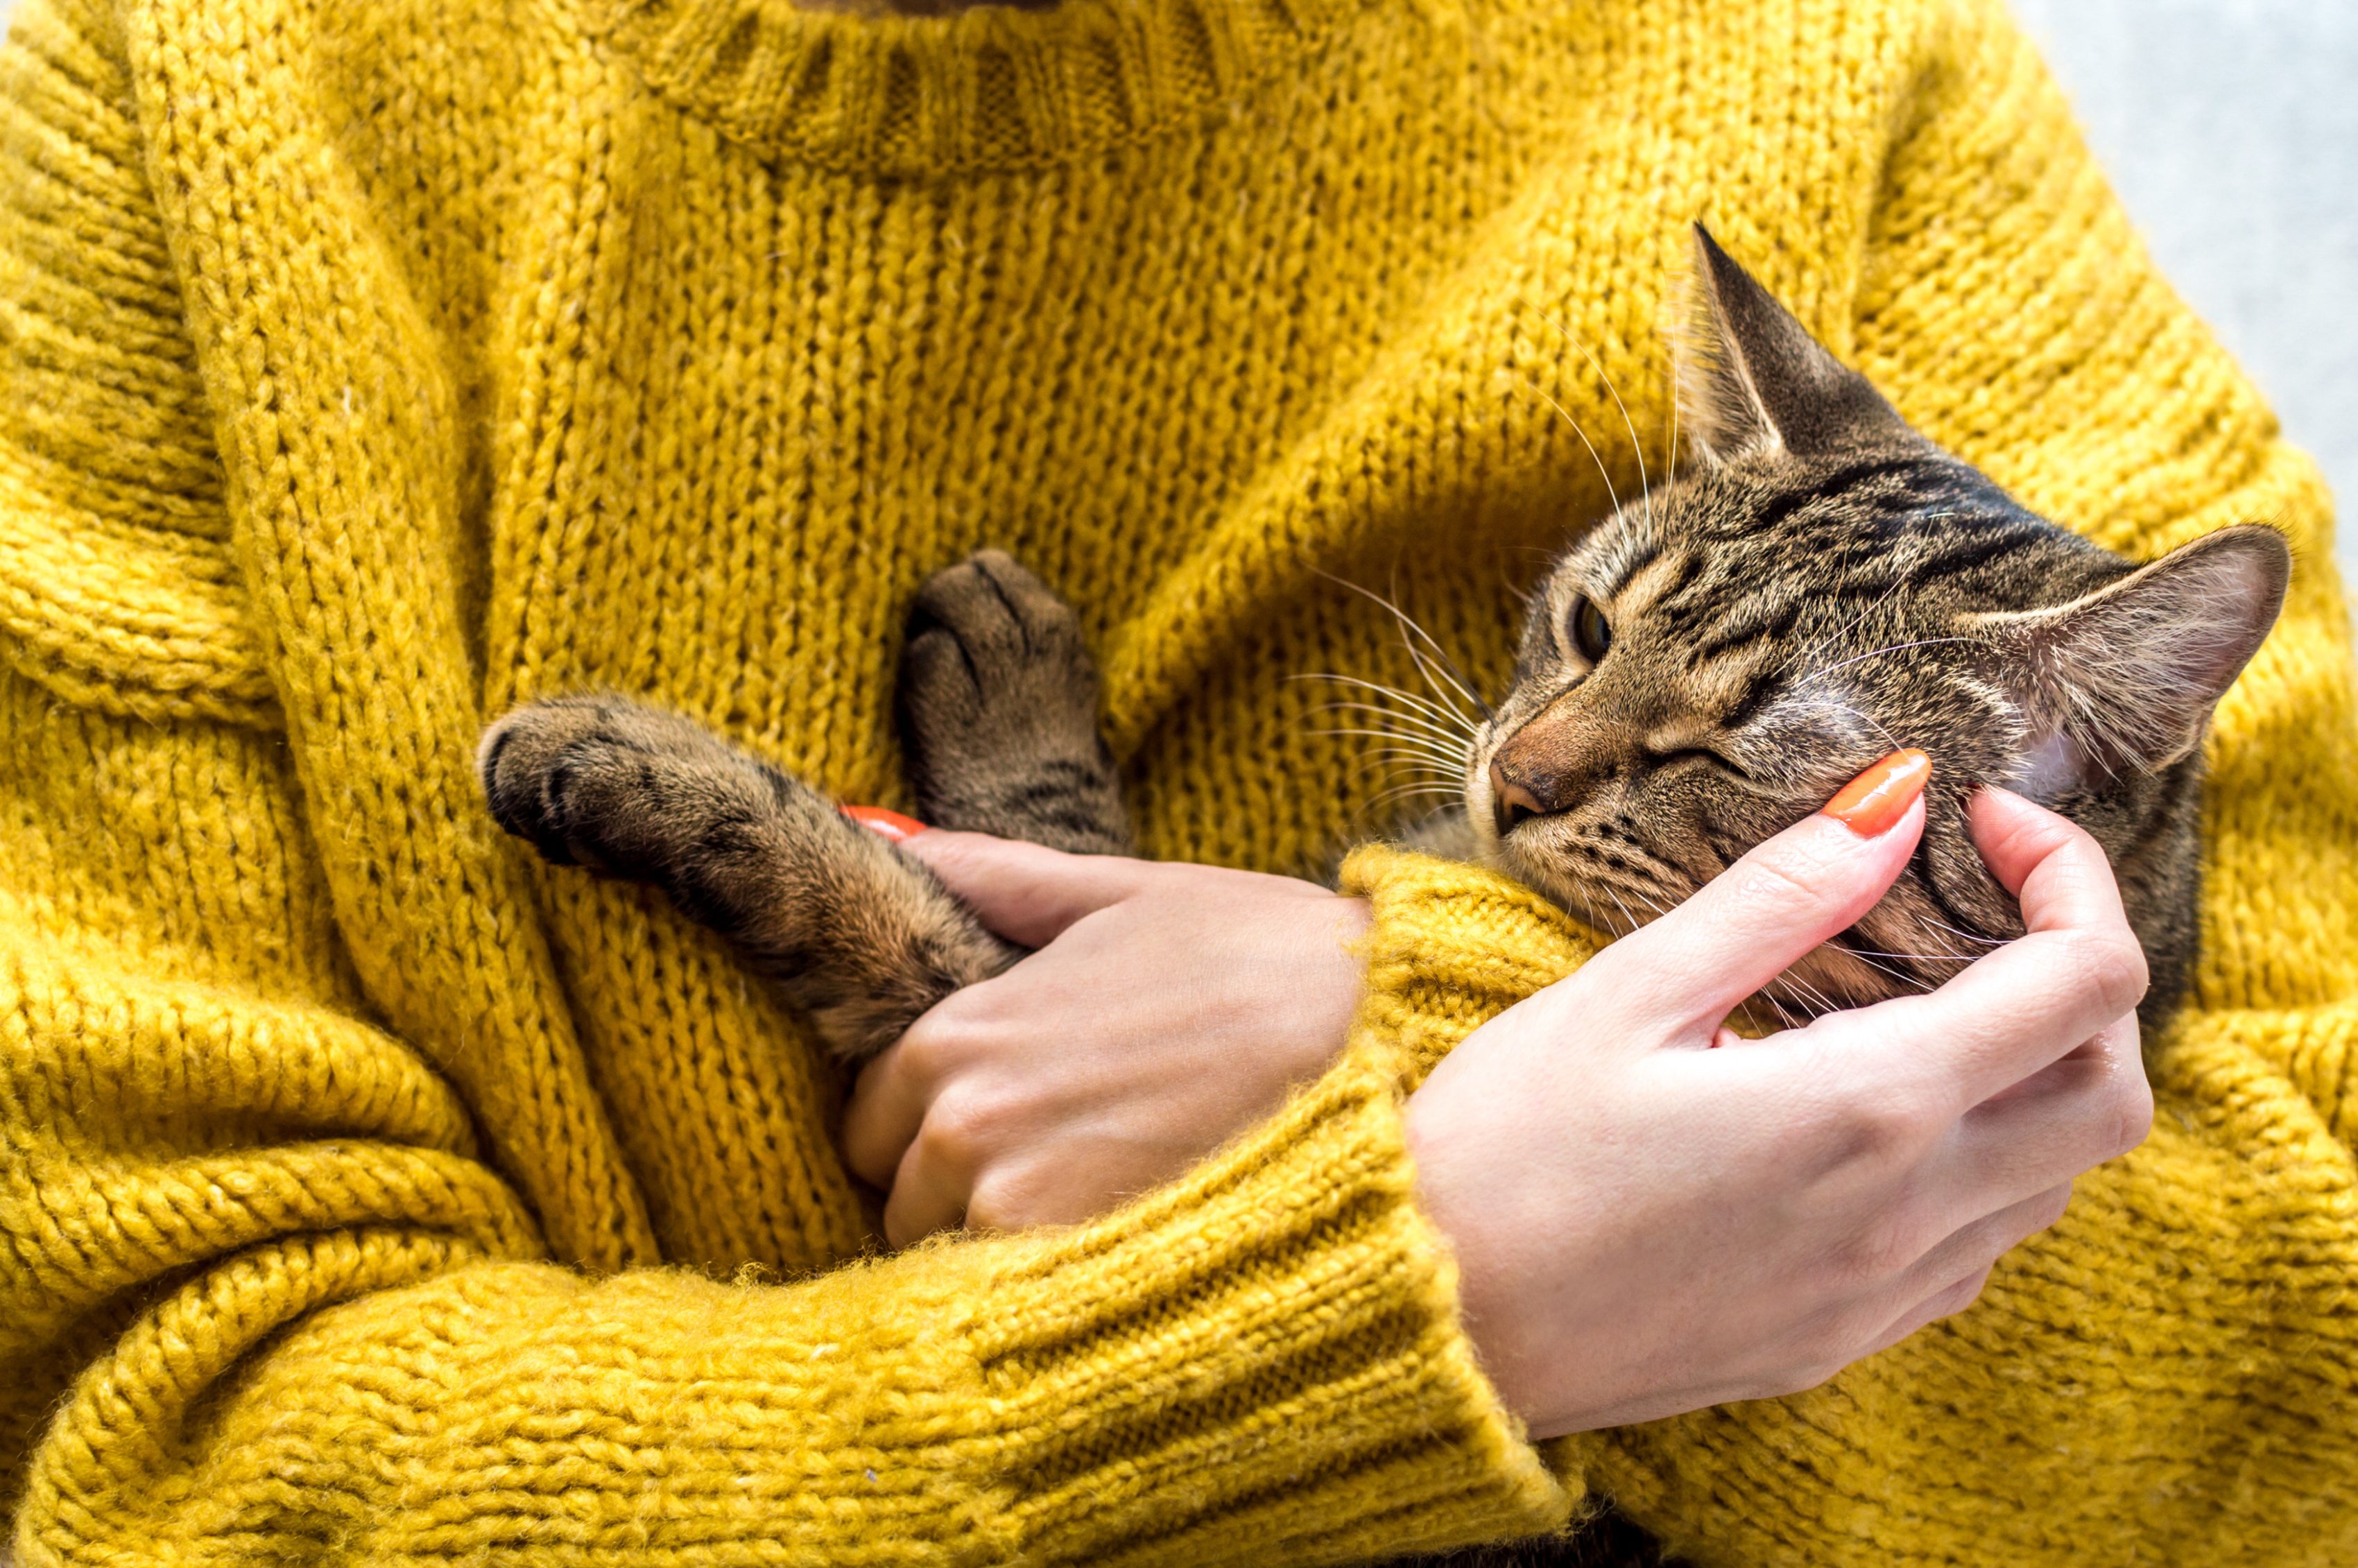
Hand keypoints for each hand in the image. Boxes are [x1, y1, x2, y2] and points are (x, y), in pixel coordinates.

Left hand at [840, 831, 1369, 1244]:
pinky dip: (1057, 1288)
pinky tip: (1128, 1244)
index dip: (929, 1122)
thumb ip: (996, 878)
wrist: (1386, 1041)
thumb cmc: (1263, 958)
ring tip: (1106, 1199)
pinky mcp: (1083, 1274)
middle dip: (960, 1189)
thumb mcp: (1124, 894)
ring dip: (1007, 1242)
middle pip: (906, 1197)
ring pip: (958, 1258)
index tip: (1002, 1120)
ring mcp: (1019, 1209)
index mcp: (959, 1035)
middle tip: (1065, 1162)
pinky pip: (1021, 1306)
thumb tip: (886, 836)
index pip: (873, 1117)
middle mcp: (966, 1128)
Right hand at [1406, 768, 2153, 1439]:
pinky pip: (1975, 1252)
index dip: (2069, 878)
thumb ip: (1784, 894)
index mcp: (1864, 1109)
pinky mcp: (1840, 1342)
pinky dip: (1974, 1169)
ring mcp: (1881, 1296)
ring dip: (2031, 1082)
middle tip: (1984, 912)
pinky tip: (1868, 1120)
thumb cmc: (1502, 1147)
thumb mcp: (1630, 991)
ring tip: (1919, 1007)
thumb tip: (1902, 799)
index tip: (1984, 826)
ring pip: (2054, 1183)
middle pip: (2109, 1096)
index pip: (2082, 983)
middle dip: (2082, 984)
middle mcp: (1905, 1216)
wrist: (1428, 1322)